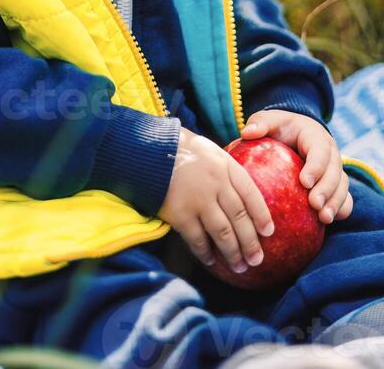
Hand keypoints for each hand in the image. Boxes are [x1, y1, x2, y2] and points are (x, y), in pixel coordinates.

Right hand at [157, 127, 273, 273]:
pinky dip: (206, 253)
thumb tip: (240, 195)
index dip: (262, 214)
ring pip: (222, 232)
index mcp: (225, 165)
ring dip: (232, 252)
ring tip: (239, 267)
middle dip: (250, 242)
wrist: (148, 149)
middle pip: (239, 217)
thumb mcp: (209, 151)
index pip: (251, 193)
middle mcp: (215, 183)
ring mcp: (198, 199)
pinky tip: (211, 261)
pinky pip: (197, 239)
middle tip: (257, 260)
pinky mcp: (179, 213)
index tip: (268, 232)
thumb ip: (225, 171)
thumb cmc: (180, 149)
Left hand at [241, 109, 352, 223]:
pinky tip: (328, 221)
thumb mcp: (269, 121)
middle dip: (327, 189)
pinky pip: (345, 198)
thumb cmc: (279, 128)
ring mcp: (336, 170)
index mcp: (316, 136)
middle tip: (315, 204)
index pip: (320, 150)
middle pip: (335, 172)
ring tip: (324, 218)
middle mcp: (331, 153)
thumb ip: (260, 123)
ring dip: (335, 202)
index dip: (315, 166)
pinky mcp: (336, 185)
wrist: (294, 134)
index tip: (304, 182)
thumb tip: (247, 132)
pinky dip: (340, 209)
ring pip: (342, 187)